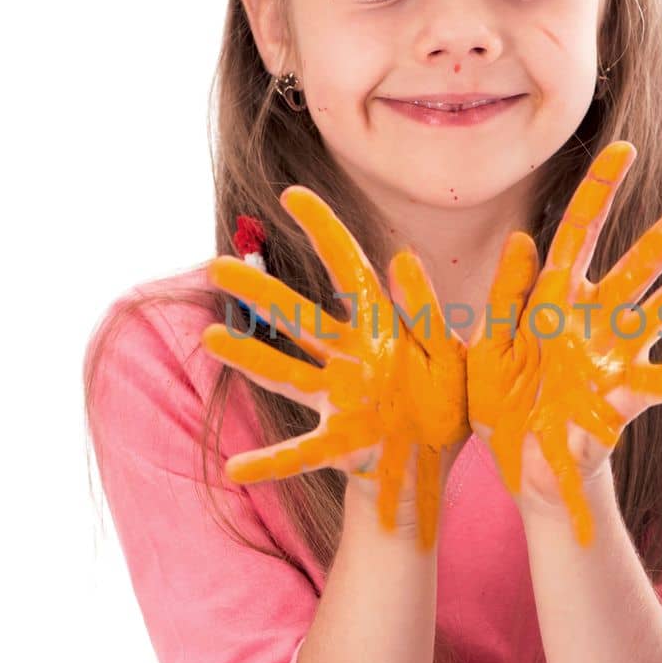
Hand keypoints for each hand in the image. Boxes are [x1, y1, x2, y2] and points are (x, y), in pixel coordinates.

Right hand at [201, 185, 468, 549]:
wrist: (442, 457)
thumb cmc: (448, 399)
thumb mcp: (451, 352)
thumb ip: (427, 312)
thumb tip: (401, 258)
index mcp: (380, 328)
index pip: (348, 269)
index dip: (322, 231)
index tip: (292, 194)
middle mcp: (348, 358)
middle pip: (298, 317)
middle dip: (260, 294)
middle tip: (217, 267)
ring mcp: (337, 398)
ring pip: (286, 373)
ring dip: (249, 357)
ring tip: (210, 339)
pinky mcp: (338, 441)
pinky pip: (300, 454)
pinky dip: (270, 463)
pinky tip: (233, 468)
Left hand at [466, 140, 661, 544]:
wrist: (517, 467)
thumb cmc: (501, 404)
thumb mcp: (488, 347)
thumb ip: (505, 297)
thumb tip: (522, 239)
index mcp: (555, 299)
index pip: (580, 233)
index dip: (600, 192)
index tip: (624, 149)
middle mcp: (594, 318)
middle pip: (643, 259)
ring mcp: (615, 354)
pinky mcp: (623, 397)